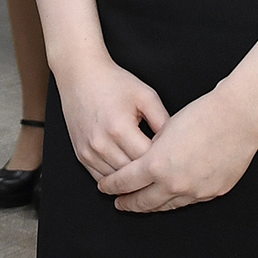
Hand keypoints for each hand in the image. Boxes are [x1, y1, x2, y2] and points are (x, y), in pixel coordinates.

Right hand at [54, 54, 167, 179]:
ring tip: (145, 172)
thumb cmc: (114, 83)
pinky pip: (101, 178)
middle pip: (132, 174)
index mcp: (120, 128)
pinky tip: (126, 172)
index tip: (169, 157)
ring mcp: (89, 152)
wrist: (81, 75)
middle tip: (160, 168)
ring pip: (116, 181)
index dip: (161, 161)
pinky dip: (115, 179)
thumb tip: (176, 145)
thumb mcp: (146, 96)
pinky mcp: (81, 155)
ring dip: (131, 180)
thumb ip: (163, 121)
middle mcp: (102, 144)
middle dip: (147, 172)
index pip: (147, 160)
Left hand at [96, 90, 257, 212]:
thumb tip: (146, 159)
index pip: (125, 182)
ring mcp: (195, 192)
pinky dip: (175, 199)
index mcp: (157, 164)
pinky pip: (189, 200)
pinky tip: (170, 196)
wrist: (238, 117)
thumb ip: (153, 148)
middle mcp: (174, 184)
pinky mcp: (213, 192)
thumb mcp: (166, 128)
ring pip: (167, 205)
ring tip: (142, 203)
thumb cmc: (201, 115)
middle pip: (143, 202)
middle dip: (128, 202)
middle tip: (118, 203)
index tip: (105, 187)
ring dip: (152, 204)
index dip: (112, 186)